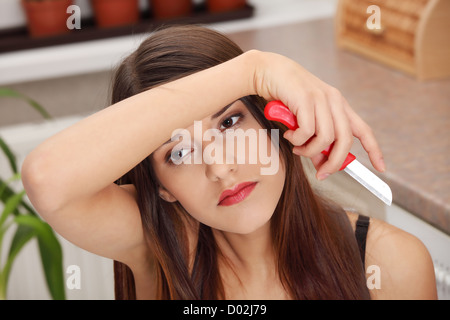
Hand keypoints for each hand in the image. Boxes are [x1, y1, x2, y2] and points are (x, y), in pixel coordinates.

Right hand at [251, 51, 384, 179]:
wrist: (268, 71)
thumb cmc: (285, 97)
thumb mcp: (305, 121)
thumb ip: (316, 142)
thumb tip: (322, 166)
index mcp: (338, 105)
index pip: (363, 130)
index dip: (374, 150)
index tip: (381, 167)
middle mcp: (334, 100)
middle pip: (345, 140)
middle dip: (334, 162)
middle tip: (322, 173)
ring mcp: (321, 98)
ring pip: (326, 138)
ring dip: (309, 151)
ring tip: (297, 148)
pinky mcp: (306, 99)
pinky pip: (307, 131)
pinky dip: (297, 140)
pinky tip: (289, 135)